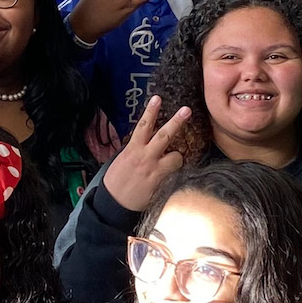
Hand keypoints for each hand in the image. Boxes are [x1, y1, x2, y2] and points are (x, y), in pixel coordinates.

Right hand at [101, 95, 190, 212]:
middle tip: (187, 110)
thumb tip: (146, 142)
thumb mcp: (122, 160)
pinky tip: (171, 178)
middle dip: (177, 121)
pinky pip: (176, 174)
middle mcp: (145, 157)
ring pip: (177, 157)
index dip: (150, 111)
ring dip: (178, 157)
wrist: (114, 203)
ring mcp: (155, 171)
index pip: (143, 126)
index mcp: (133, 150)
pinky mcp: (162, 184)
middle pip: (164, 136)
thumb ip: (136, 149)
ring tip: (173, 162)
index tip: (157, 99)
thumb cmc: (117, 181)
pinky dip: (175, 174)